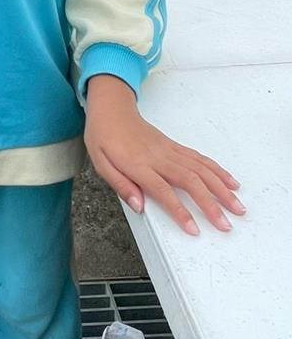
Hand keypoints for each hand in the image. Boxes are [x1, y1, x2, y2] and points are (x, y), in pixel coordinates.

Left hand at [84, 74, 245, 235]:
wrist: (111, 109)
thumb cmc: (104, 136)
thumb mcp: (100, 163)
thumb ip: (121, 185)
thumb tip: (139, 206)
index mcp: (138, 164)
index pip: (163, 190)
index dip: (180, 210)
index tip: (194, 229)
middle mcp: (159, 157)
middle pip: (190, 181)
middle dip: (211, 204)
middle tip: (226, 224)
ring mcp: (169, 150)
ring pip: (200, 169)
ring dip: (221, 188)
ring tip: (237, 206)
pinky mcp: (175, 146)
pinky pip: (199, 158)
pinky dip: (217, 170)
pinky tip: (230, 182)